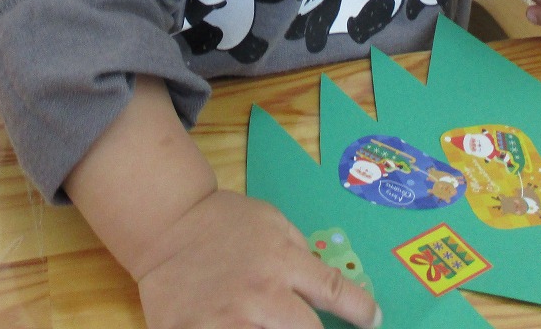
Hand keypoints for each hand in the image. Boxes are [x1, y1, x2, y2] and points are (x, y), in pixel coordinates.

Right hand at [133, 190, 381, 328]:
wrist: (166, 226)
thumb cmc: (223, 221)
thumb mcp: (272, 222)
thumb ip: (301, 255)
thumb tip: (331, 289)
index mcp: (282, 263)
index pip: (337, 294)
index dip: (362, 312)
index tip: (373, 320)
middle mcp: (260, 296)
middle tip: (312, 326)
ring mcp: (225, 322)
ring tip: (274, 324)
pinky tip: (239, 328)